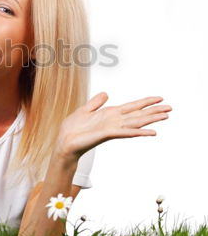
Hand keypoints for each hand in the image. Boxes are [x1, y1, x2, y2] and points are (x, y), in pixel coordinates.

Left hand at [55, 93, 171, 159]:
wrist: (65, 142)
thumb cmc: (73, 129)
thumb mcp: (84, 110)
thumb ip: (96, 103)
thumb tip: (105, 93)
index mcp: (109, 114)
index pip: (131, 106)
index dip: (145, 102)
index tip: (159, 98)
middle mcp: (114, 121)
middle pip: (138, 114)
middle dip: (153, 111)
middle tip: (170, 108)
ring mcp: (112, 128)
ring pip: (135, 122)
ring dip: (150, 119)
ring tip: (165, 116)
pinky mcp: (107, 134)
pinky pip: (125, 132)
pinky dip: (138, 132)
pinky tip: (151, 132)